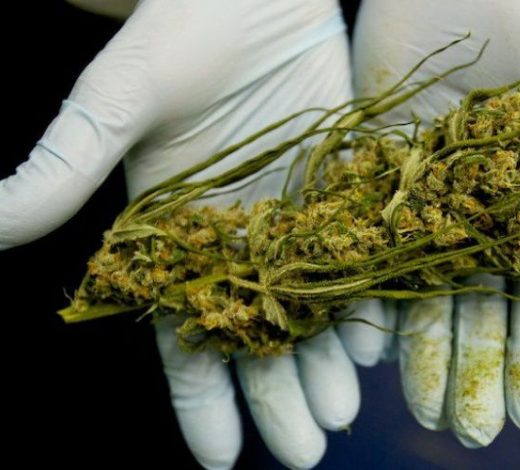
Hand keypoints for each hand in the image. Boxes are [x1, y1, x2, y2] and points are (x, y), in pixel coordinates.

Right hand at [1, 1, 358, 466]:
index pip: (185, 339)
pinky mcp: (340, 188)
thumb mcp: (118, 98)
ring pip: (312, 311)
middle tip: (307, 451)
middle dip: (278, 399)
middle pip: (257, 340)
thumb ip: (65, 162)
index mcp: (179, 238)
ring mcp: (293, 217)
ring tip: (344, 413)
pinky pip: (357, 259)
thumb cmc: (179, 29)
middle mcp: (238, 239)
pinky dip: (368, 301)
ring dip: (327, 365)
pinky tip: (379, 343)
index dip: (201, 403)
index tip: (222, 461)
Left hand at [342, 0, 519, 446]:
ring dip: (423, 355)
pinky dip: (368, 297)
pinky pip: (369, 251)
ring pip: (423, 295)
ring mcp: (425, 209)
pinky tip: (365, 348)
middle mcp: (480, 225)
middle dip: (474, 372)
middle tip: (467, 433)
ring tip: (422, 413)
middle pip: (478, 313)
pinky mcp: (375, 183)